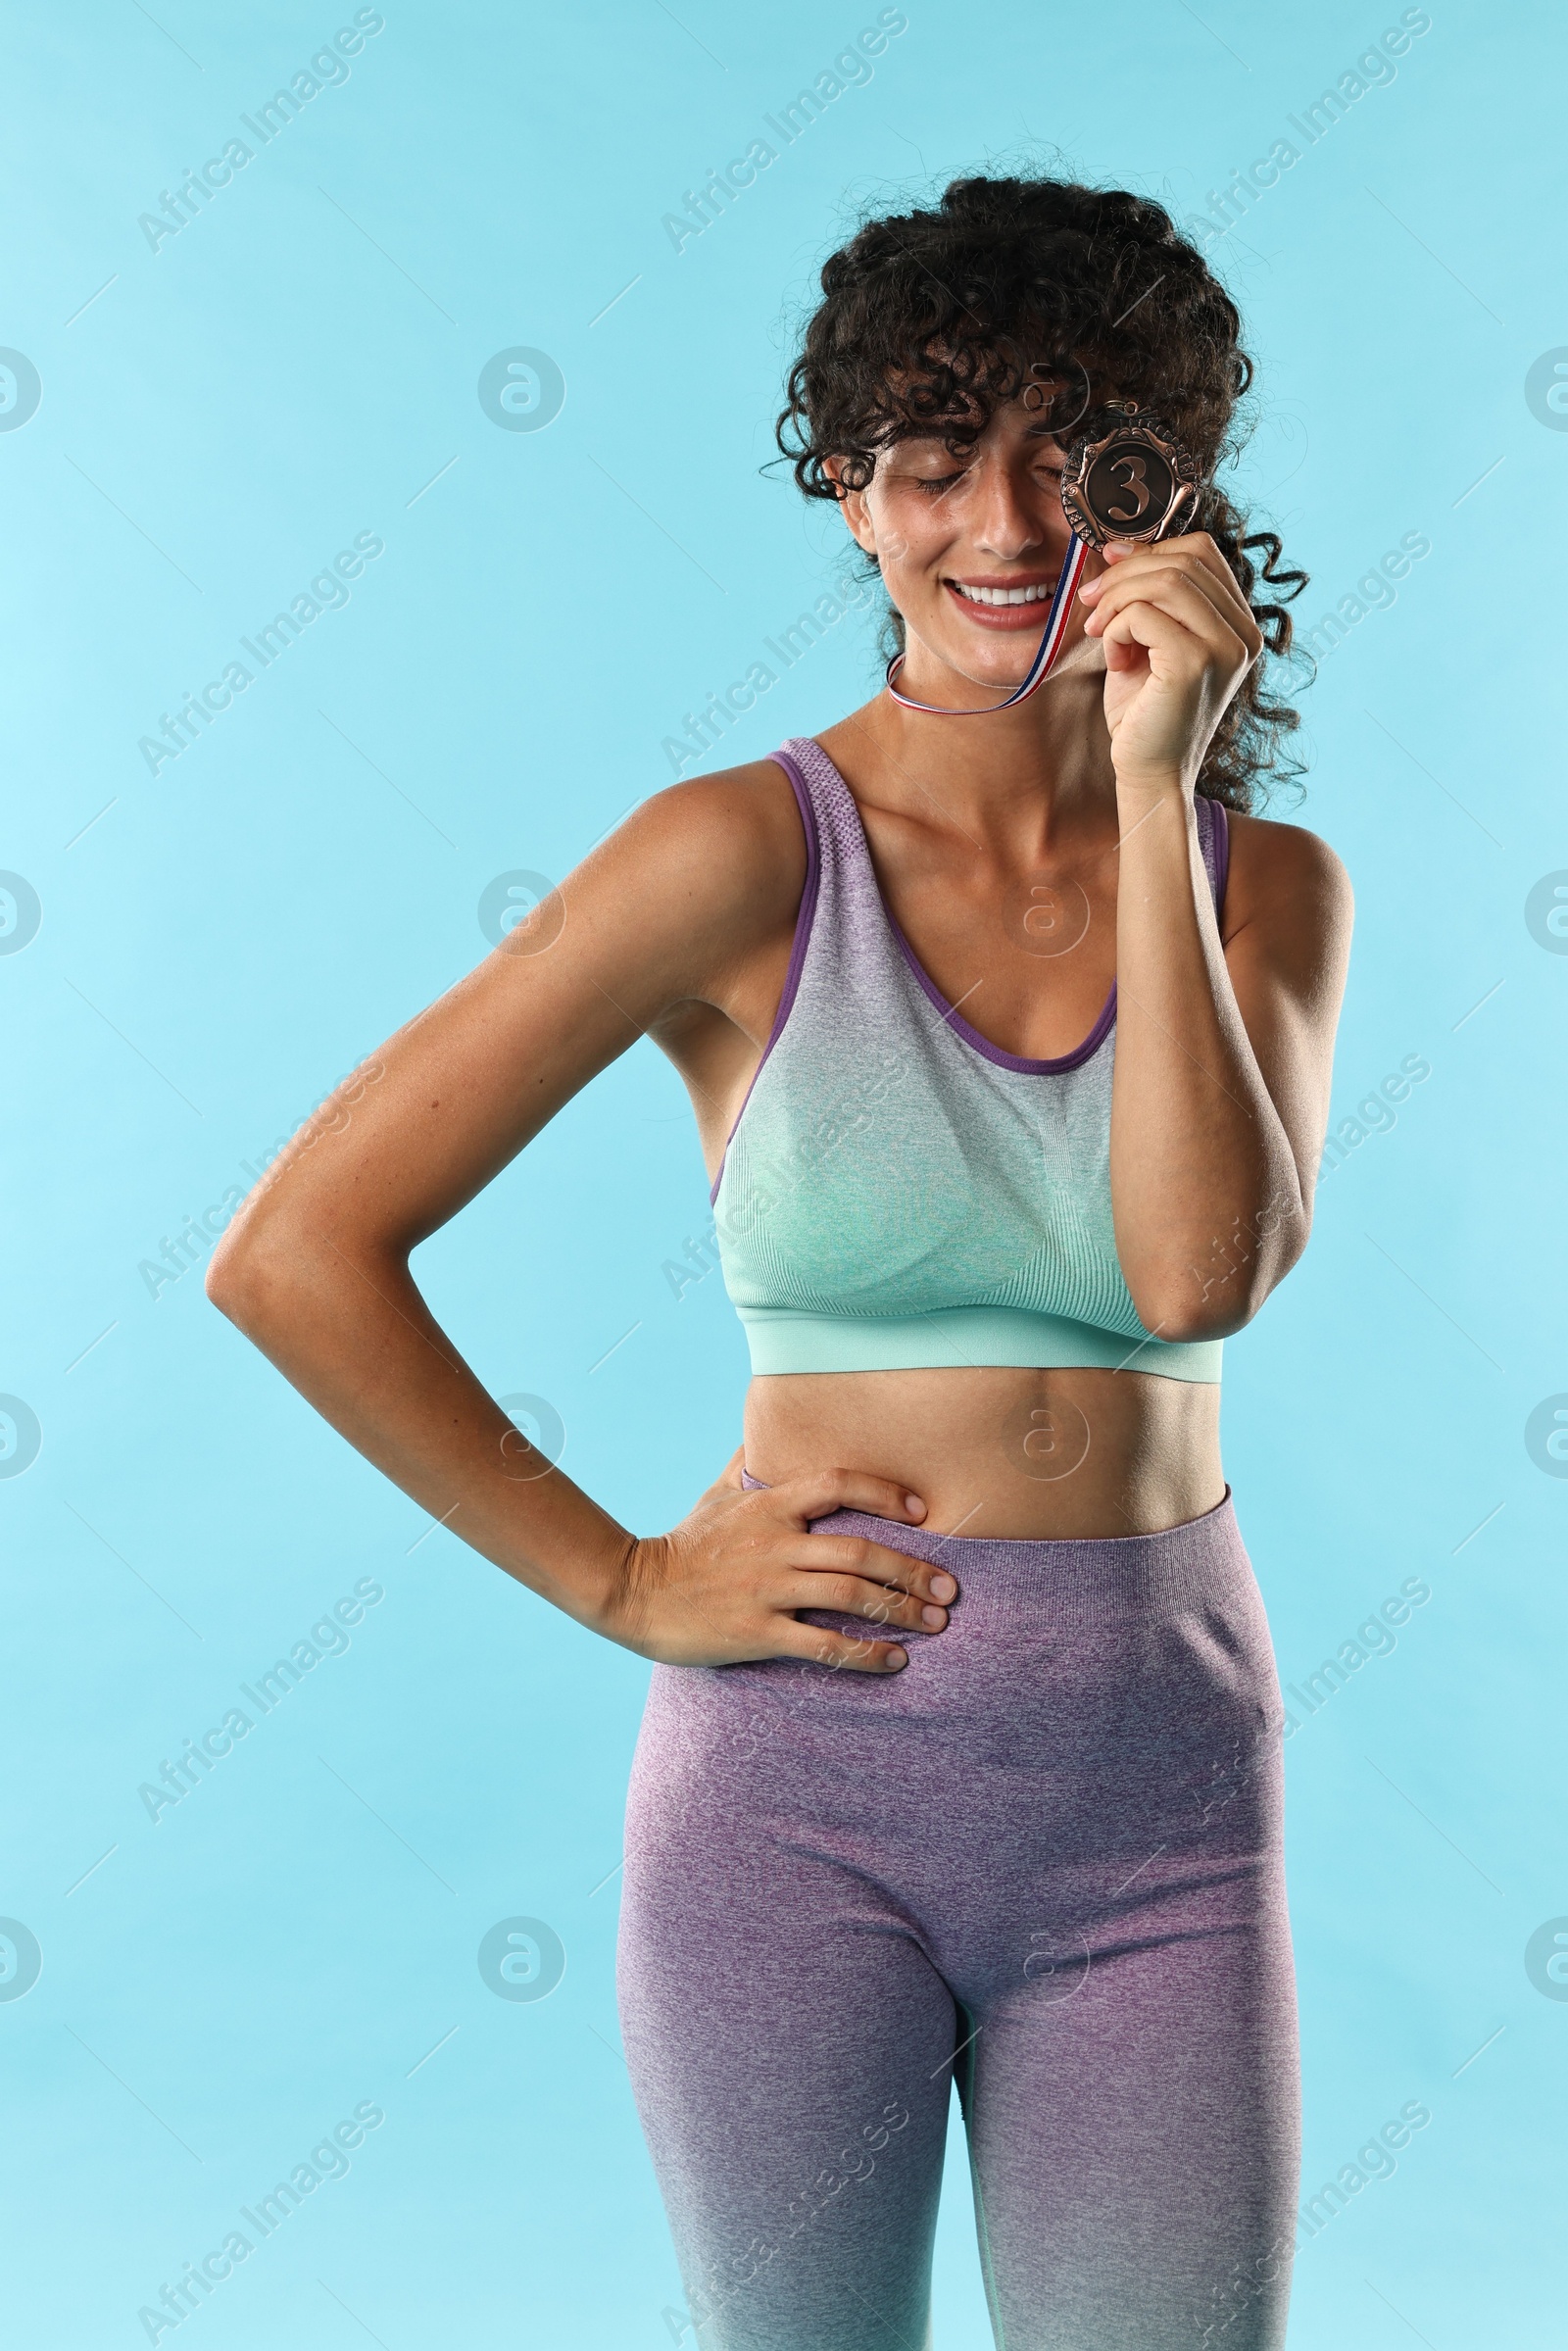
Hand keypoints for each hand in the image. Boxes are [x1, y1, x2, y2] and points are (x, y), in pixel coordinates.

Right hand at [603, 1445, 957, 1672]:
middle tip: (949, 1588)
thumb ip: (753, 1462)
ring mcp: (767, 1590)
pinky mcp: (757, 1632)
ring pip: (849, 1597)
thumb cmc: (685, 1542)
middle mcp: (774, 1544)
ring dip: (900, 1610)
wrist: (636, 1593)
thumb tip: (774, 1428)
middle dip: (912, 1570)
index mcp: (769, 1505)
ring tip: (935, 1623)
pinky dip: (865, 1653)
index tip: (922, 1512)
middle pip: (859, 1551)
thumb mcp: (719, 1492)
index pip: (838, 1484)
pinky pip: (823, 1646)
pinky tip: (895, 1660)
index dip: (886, 1493)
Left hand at [1076, 531, 1262, 792]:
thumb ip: (1147, 596)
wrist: (1149, 771)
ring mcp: (1225, 647)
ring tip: (1099, 631)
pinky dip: (1117, 629)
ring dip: (1117, 599)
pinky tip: (1115, 659)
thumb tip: (1120, 547)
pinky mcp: (1195, 663)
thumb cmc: (1145, 710)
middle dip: (1124, 574)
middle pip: (1182, 560)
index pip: (1202, 552)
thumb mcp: (1148, 641)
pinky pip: (1144, 615)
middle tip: (1091, 602)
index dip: (1151, 547)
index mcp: (1239, 623)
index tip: (1109, 562)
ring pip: (1164, 581)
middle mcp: (1243, 633)